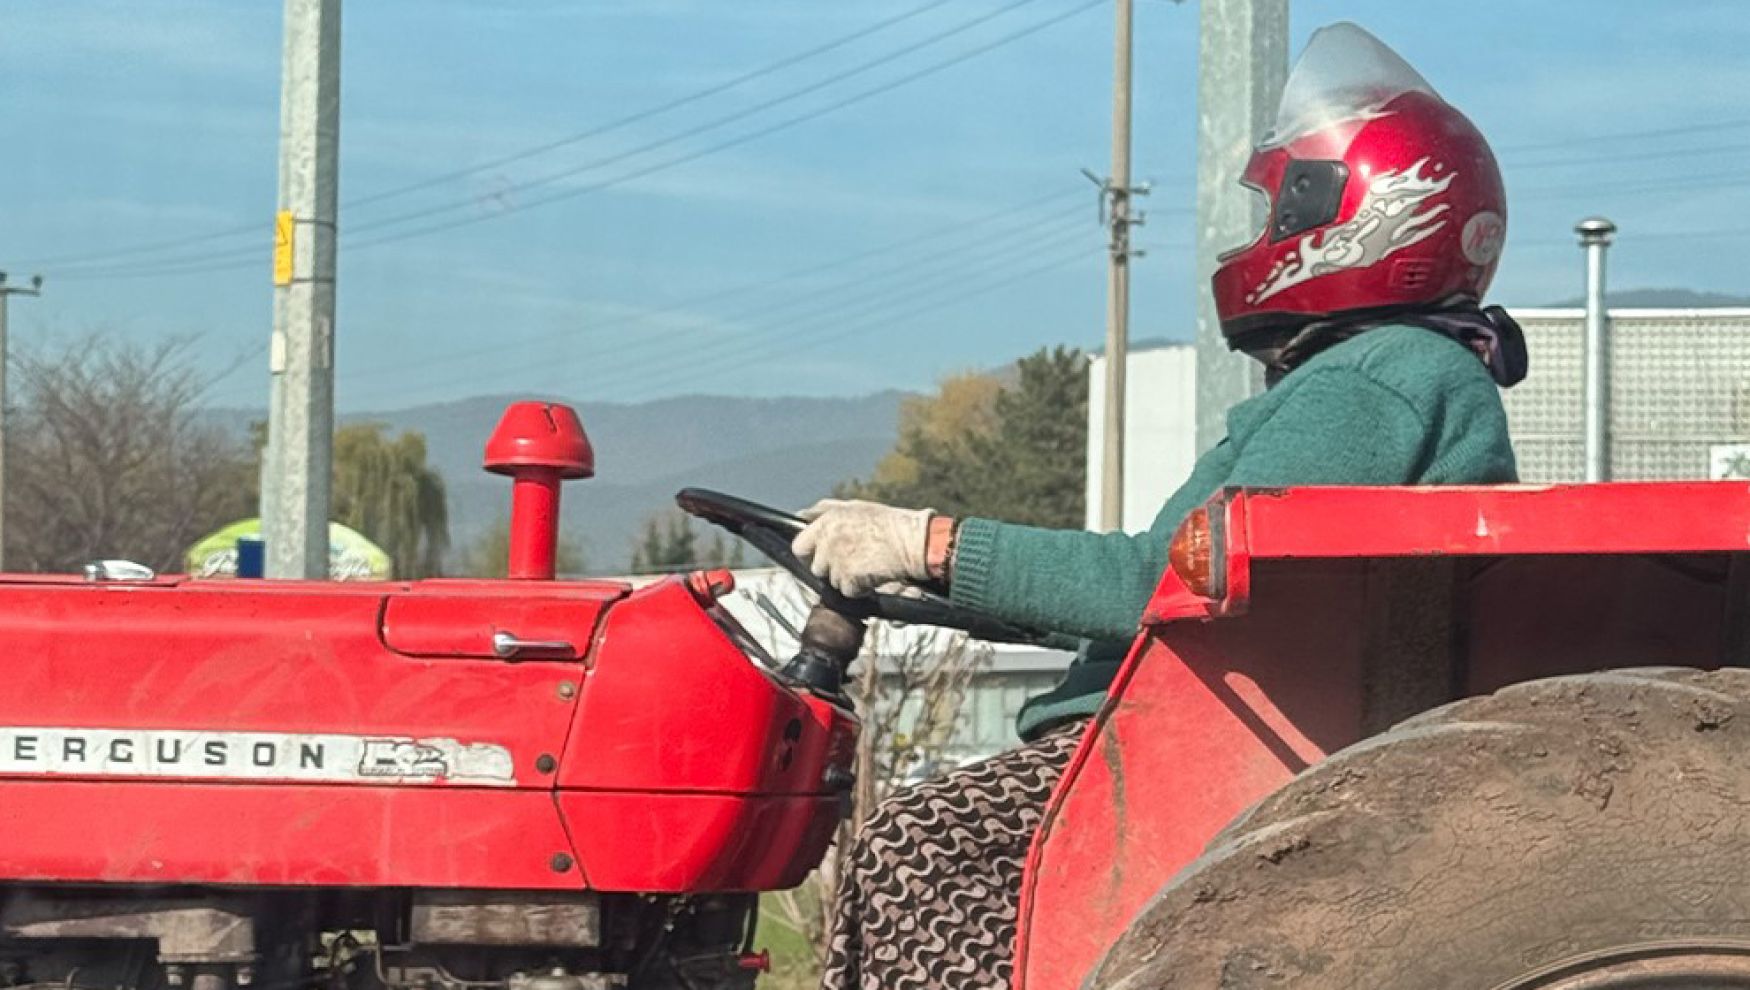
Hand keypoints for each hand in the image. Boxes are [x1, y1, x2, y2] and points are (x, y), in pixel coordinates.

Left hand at [792, 499, 933, 597]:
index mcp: (827, 522)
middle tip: (852, 561)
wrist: (912, 543)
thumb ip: (825, 512)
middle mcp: (828, 542)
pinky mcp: (849, 580)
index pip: (799, 545)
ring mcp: (837, 562)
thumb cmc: (889, 524)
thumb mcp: (855, 508)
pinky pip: (848, 591)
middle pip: (817, 567)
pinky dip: (860, 588)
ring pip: (833, 581)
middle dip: (831, 568)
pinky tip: (873, 575)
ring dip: (847, 578)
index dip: (809, 554)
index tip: (817, 557)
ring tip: (867, 565)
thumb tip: (803, 516)